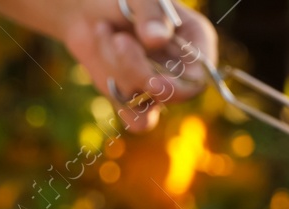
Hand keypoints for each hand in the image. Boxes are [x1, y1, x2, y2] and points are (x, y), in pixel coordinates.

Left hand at [62, 0, 217, 132]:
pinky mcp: (138, 103)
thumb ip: (150, 14)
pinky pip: (134, 118)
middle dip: (138, 69)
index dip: (181, 85)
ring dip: (120, 72)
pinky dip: (115, 94)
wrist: (87, 8)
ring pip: (149, 106)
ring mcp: (161, 88)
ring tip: (104, 31)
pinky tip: (103, 58)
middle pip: (173, 94)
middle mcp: (184, 69)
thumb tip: (157, 40)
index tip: (154, 82)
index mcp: (197, 40)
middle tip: (117, 38)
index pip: (201, 75)